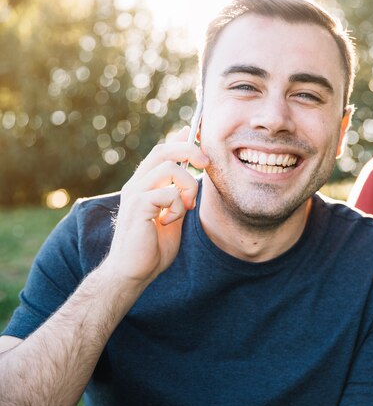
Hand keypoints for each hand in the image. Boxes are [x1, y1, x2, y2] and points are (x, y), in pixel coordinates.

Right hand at [103, 127, 209, 283]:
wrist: (133, 272)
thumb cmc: (153, 247)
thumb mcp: (173, 215)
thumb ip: (180, 194)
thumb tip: (193, 173)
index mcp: (144, 185)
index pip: (162, 151)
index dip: (180, 140)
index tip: (195, 133)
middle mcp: (137, 184)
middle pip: (164, 150)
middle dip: (189, 150)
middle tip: (206, 163)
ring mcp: (135, 193)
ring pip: (170, 168)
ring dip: (186, 187)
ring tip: (184, 208)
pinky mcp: (138, 205)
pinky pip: (169, 192)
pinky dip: (177, 207)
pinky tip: (169, 222)